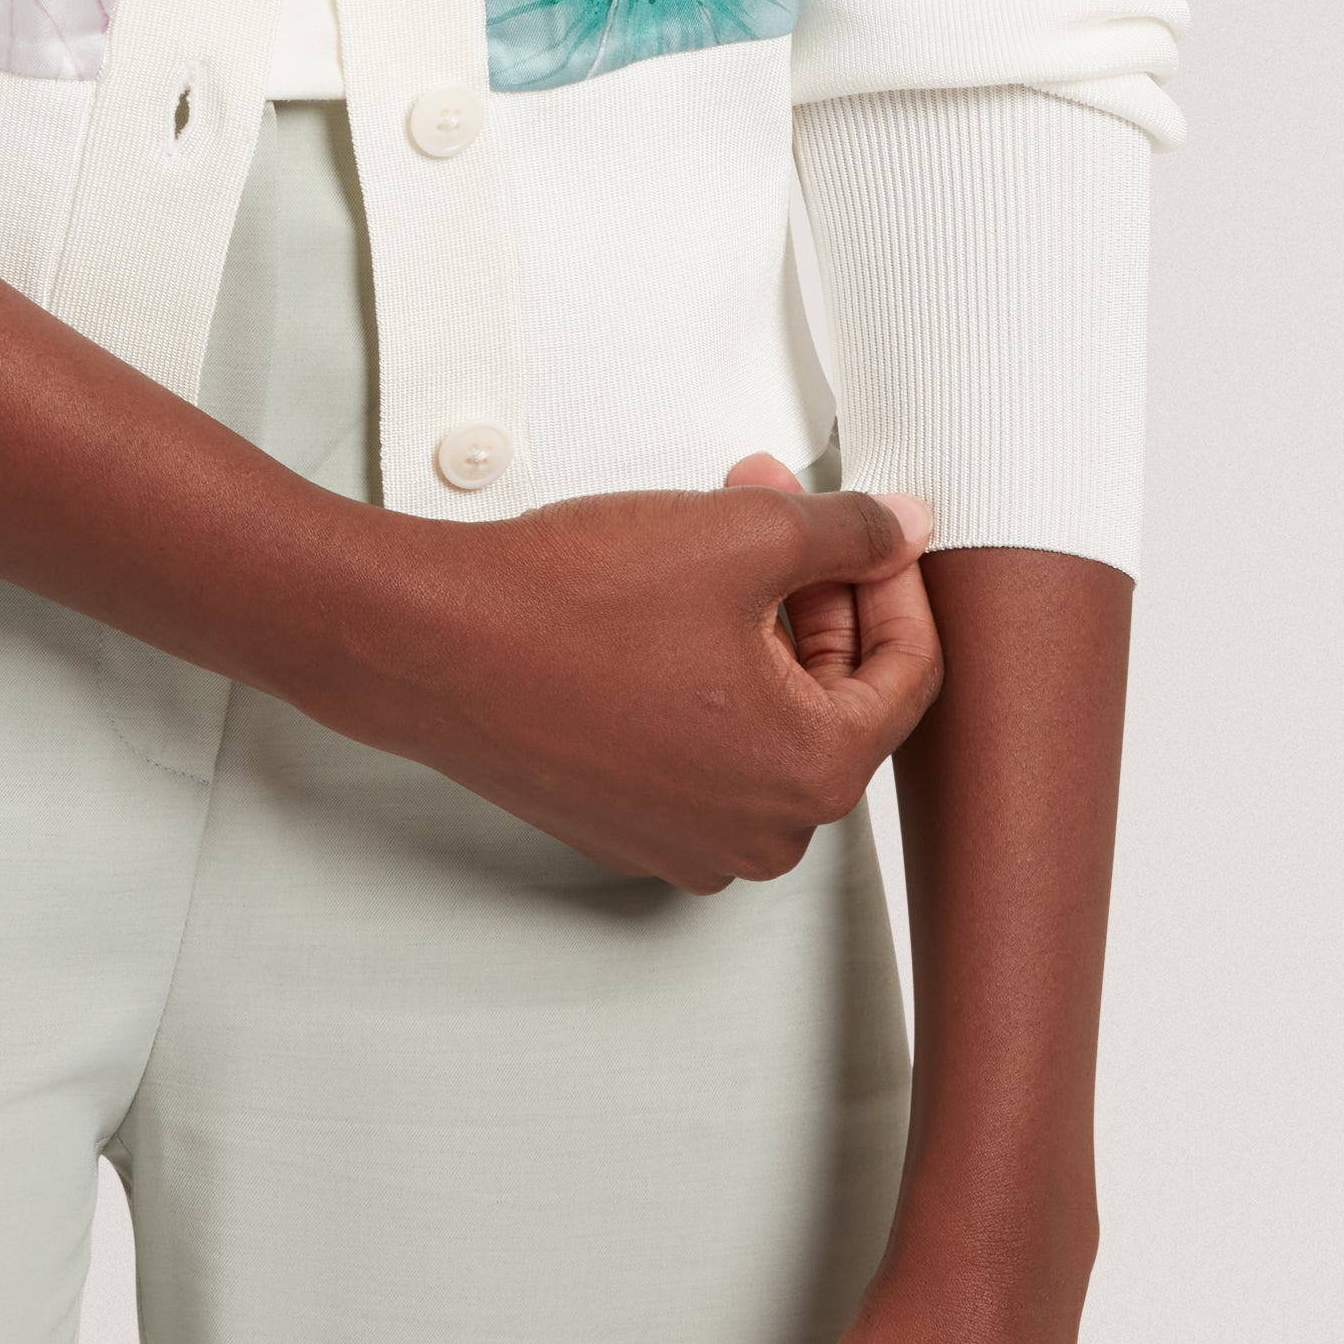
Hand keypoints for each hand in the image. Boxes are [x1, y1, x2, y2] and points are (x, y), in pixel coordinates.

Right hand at [336, 455, 938, 887]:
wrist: (435, 645)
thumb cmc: (570, 607)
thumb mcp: (745, 536)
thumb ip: (850, 533)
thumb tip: (901, 531)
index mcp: (809, 775)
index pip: (908, 676)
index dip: (894, 582)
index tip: (871, 533)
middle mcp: (758, 832)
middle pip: (834, 698)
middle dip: (815, 589)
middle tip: (773, 504)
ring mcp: (687, 839)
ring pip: (766, 722)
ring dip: (761, 628)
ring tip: (712, 540)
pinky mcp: (626, 824)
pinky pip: (702, 752)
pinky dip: (706, 681)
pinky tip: (668, 610)